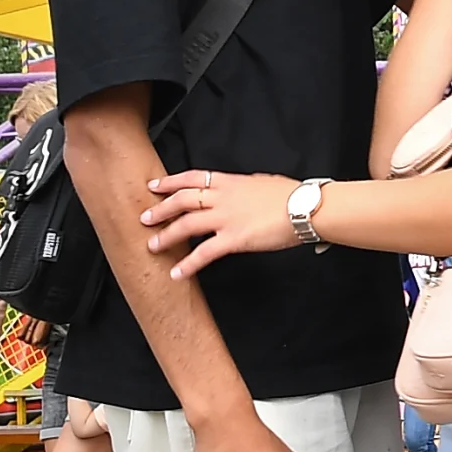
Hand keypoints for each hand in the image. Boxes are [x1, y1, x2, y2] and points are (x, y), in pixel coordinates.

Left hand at [141, 171, 300, 276]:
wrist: (307, 207)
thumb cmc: (292, 195)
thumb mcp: (263, 182)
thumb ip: (245, 186)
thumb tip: (243, 188)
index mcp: (229, 182)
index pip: (191, 178)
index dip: (169, 182)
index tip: (154, 186)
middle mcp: (222, 198)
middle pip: (181, 201)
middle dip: (160, 210)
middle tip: (144, 219)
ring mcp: (226, 218)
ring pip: (186, 225)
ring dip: (166, 236)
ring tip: (153, 246)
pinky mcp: (234, 239)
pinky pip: (204, 253)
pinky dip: (188, 264)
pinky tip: (177, 273)